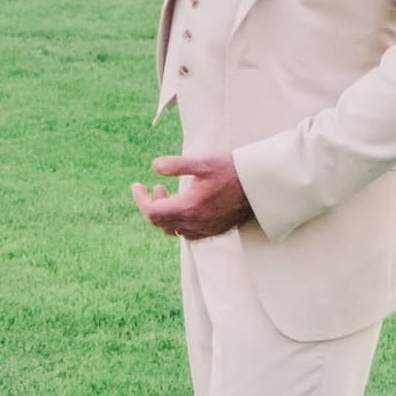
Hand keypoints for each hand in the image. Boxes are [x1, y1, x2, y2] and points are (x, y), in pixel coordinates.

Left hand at [133, 153, 253, 239]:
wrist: (259, 186)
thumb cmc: (231, 170)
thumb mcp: (202, 162)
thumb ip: (177, 165)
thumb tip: (154, 166)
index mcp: (189, 207)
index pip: (152, 212)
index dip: (140, 199)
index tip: (136, 186)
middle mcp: (195, 223)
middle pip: (160, 223)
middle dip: (152, 205)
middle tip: (156, 187)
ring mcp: (205, 229)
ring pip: (173, 230)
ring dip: (165, 214)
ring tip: (168, 194)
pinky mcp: (214, 231)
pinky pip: (188, 233)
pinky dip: (178, 222)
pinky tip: (185, 206)